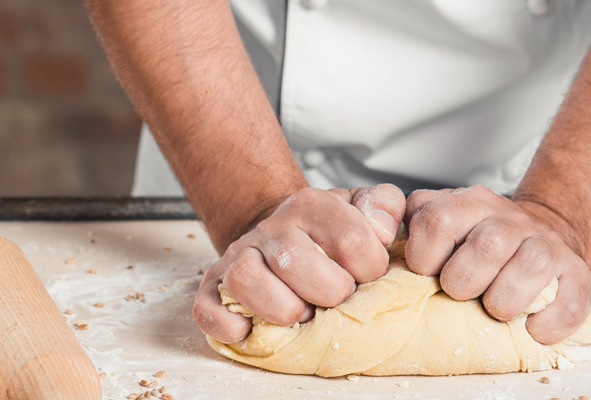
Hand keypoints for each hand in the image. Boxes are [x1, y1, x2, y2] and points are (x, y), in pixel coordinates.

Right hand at [194, 184, 405, 342]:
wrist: (283, 233)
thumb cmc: (327, 233)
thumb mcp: (361, 209)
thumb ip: (384, 205)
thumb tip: (384, 228)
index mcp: (311, 205)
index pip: (349, 238)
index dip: (369, 267)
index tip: (368, 275)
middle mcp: (271, 228)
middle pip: (292, 257)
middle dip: (328, 291)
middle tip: (336, 298)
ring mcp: (238, 256)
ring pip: (245, 278)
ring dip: (281, 308)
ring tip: (302, 314)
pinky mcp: (213, 285)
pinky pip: (206, 308)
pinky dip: (229, 326)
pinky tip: (253, 330)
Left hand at [403, 186, 590, 343]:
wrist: (542, 234)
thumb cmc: (478, 239)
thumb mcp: (442, 217)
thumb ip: (410, 222)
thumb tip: (380, 243)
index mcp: (469, 203)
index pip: (437, 219)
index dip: (424, 254)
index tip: (426, 271)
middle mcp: (509, 219)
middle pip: (487, 244)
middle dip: (464, 281)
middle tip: (460, 292)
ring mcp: (546, 245)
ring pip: (531, 265)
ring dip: (504, 300)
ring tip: (494, 309)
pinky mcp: (576, 275)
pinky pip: (568, 303)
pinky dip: (546, 325)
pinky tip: (530, 328)